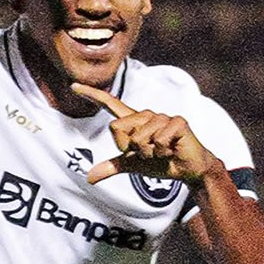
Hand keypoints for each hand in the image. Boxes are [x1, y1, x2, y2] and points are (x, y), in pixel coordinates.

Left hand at [71, 84, 218, 183]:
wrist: (189, 169)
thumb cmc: (162, 163)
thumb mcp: (134, 166)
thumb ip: (113, 167)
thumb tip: (89, 178)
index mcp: (134, 121)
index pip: (110, 104)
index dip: (92, 95)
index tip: (74, 85)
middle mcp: (146, 115)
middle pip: (118, 128)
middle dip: (131, 150)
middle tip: (149, 154)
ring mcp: (162, 117)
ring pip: (139, 138)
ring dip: (149, 154)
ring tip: (162, 153)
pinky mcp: (177, 122)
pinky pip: (157, 140)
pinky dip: (162, 153)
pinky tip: (172, 150)